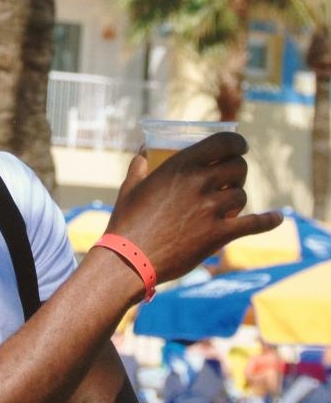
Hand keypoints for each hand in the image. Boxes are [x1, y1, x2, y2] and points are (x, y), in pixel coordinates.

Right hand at [106, 131, 281, 284]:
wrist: (130, 260)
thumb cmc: (126, 222)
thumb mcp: (129, 187)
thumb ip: (139, 166)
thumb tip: (143, 153)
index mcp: (180, 165)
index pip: (224, 142)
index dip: (237, 143)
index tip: (239, 147)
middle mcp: (200, 182)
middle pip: (237, 167)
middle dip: (237, 171)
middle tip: (231, 178)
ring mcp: (211, 209)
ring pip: (242, 195)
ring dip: (237, 198)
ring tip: (228, 204)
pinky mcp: (219, 235)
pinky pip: (253, 224)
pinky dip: (268, 221)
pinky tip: (277, 218)